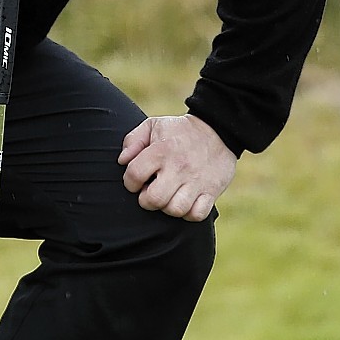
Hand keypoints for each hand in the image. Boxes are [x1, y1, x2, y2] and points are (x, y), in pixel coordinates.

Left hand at [118, 114, 235, 221]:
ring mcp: (196, 181)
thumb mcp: (153, 125)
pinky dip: (189, 213)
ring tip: (167, 197)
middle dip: (146, 200)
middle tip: (150, 192)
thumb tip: (122, 161)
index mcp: (161, 151)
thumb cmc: (179, 131)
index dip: (129, 182)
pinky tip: (185, 202)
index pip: (135, 175)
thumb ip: (133, 140)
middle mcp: (178, 168)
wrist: (218, 130)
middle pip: (154, 199)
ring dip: (167, 207)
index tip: (135, 181)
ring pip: (175, 210)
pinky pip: (197, 214)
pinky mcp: (212, 191)